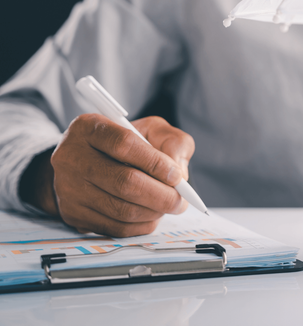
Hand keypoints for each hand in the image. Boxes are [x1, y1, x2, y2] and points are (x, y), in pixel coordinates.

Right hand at [22, 115, 194, 236]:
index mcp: (90, 128)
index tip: (177, 175)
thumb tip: (179, 172)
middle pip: (124, 182)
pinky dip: (141, 225)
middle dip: (161, 195)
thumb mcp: (150, 129)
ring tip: (169, 206)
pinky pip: (115, 228)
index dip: (155, 162)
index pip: (124, 144)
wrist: (83, 164)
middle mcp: (71, 157)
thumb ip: (173, 141)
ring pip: (121, 209)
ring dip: (154, 212)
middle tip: (181, 200)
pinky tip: (152, 215)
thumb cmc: (124, 144)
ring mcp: (69, 189)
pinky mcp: (73, 215)